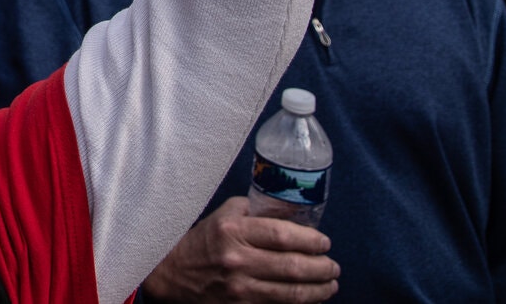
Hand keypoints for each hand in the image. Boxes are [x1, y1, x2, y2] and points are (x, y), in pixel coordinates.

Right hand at [140, 198, 337, 301]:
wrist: (172, 274)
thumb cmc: (202, 241)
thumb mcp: (224, 216)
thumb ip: (254, 210)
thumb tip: (291, 211)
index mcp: (233, 231)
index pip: (282, 235)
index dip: (310, 240)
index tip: (324, 243)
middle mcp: (237, 260)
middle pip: (293, 266)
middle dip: (322, 268)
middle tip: (333, 266)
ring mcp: (239, 288)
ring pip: (292, 292)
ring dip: (319, 289)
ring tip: (330, 284)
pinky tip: (312, 298)